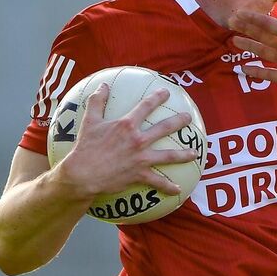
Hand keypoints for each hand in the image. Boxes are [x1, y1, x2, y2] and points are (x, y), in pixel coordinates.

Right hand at [55, 84, 197, 197]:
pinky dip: (169, 187)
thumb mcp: (89, 121)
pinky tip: (178, 190)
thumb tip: (102, 85)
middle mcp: (138, 140)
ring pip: (169, 156)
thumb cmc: (85, 147)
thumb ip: (96, 102)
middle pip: (164, 128)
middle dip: (179, 121)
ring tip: (194, 153)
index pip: (146, 106)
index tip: (166, 92)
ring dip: (183, 155)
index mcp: (127, 125)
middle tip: (189, 117)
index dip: (157, 97)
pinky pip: (158, 182)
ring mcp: (141, 158)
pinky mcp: (140, 174)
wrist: (82, 174)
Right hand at [229, 0, 276, 104]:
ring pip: (263, 52)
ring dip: (249, 47)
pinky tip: (243, 69)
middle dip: (248, 29)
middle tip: (230, 23)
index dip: (254, 19)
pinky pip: (267, 74)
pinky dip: (256, 71)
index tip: (239, 13)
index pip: (270, 25)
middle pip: (263, 36)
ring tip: (234, 42)